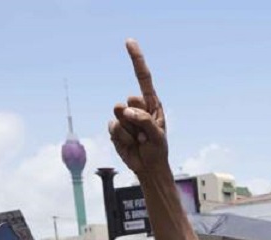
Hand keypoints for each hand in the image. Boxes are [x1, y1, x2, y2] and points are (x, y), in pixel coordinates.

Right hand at [109, 39, 168, 176]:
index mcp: (152, 104)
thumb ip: (145, 121)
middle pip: (129, 101)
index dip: (136, 59)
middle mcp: (137, 107)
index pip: (143, 77)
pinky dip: (122, 139)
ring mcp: (124, 117)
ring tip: (139, 140)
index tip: (129, 41)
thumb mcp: (157, 136)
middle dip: (137, 120)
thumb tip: (126, 110)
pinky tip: (130, 144)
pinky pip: (112, 128)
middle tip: (145, 134)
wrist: (147, 167)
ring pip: (119, 115)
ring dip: (130, 132)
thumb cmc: (157, 150)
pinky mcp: (114, 128)